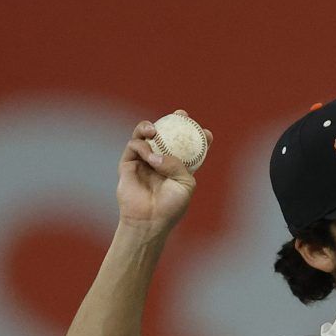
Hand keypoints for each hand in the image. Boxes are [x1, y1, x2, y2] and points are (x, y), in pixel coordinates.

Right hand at [115, 111, 213, 234]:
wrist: (149, 220)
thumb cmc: (170, 206)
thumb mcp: (185, 184)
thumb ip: (178, 164)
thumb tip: (158, 154)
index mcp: (178, 167)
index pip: (188, 147)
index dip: (197, 136)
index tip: (206, 132)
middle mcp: (160, 161)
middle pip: (166, 134)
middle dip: (174, 121)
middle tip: (180, 114)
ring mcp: (143, 161)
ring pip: (145, 135)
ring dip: (149, 127)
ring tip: (155, 130)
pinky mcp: (128, 164)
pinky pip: (134, 146)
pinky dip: (141, 146)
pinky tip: (149, 155)